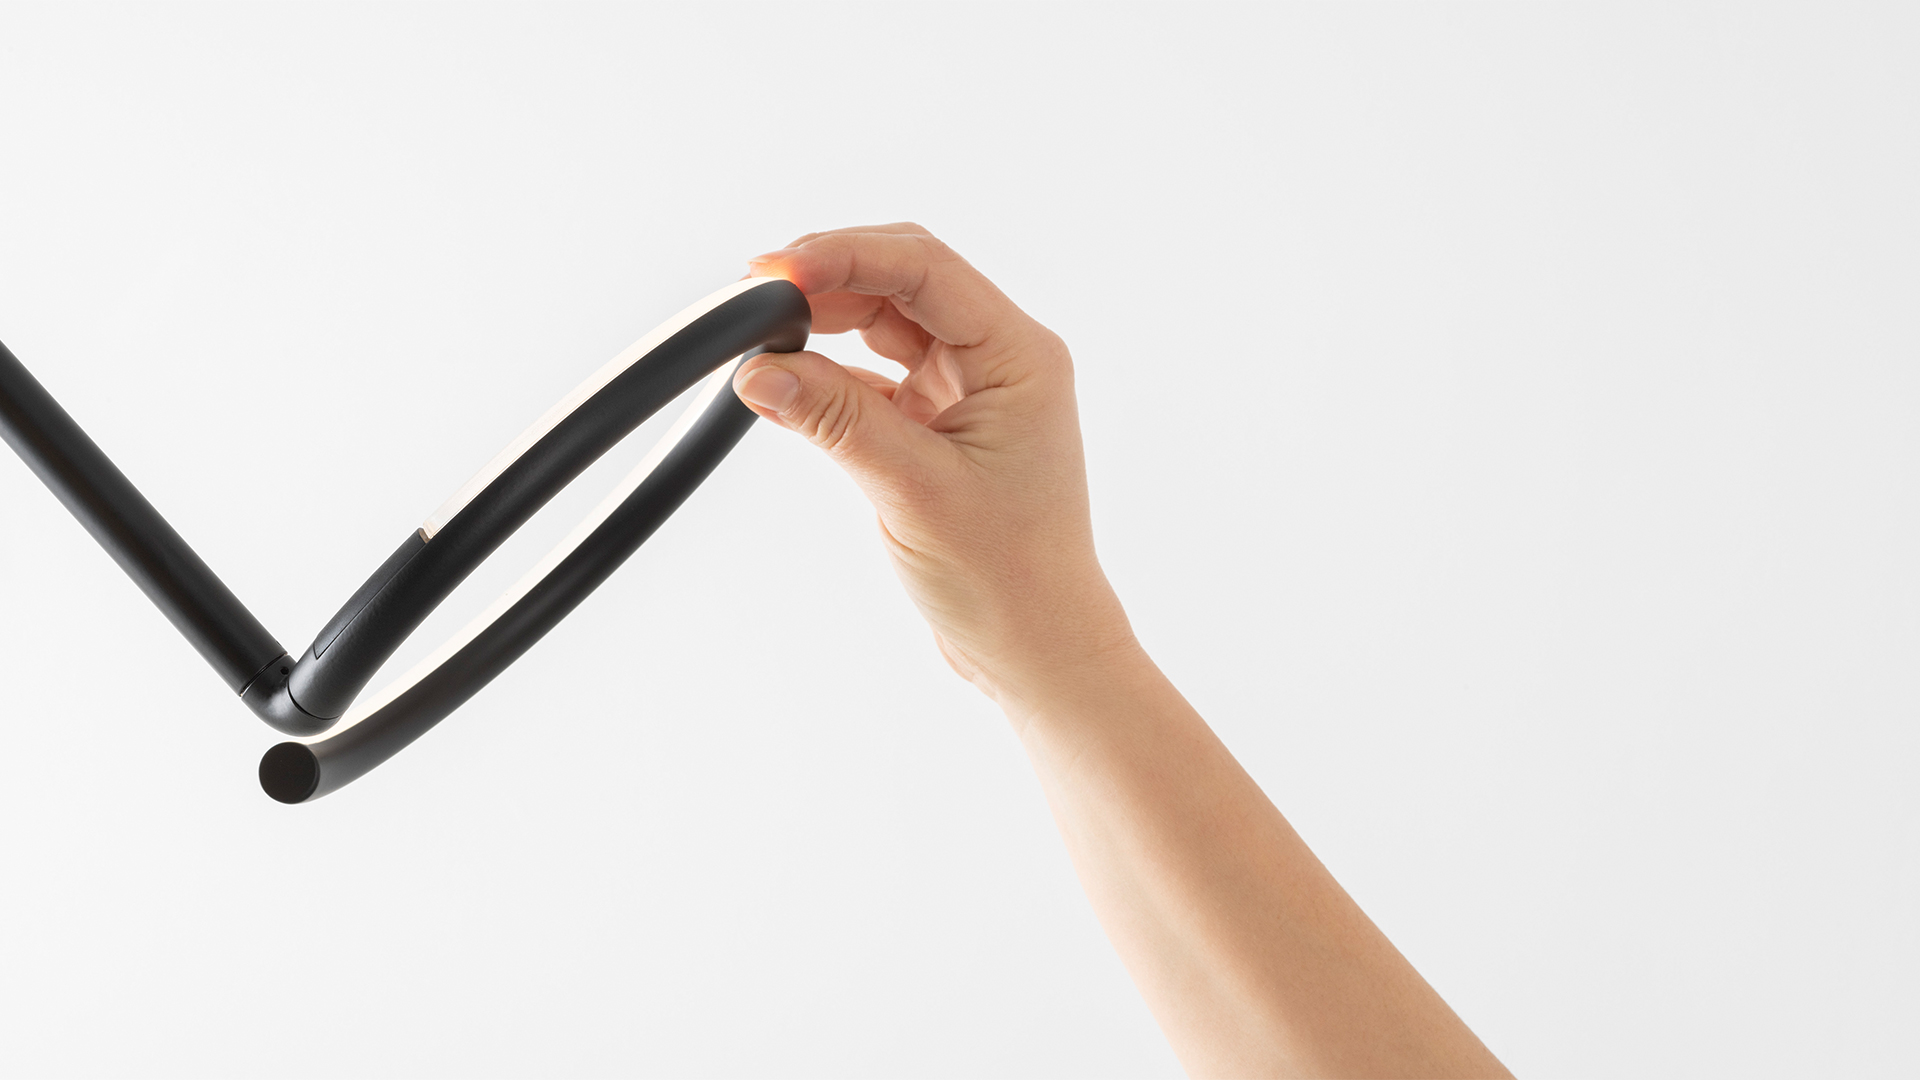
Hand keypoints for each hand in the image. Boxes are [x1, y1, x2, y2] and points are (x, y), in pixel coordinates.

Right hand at [732, 224, 1138, 712]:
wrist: (1035, 648)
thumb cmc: (1007, 576)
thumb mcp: (913, 492)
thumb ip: (835, 421)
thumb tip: (759, 370)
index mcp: (1018, 356)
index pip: (924, 270)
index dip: (845, 256)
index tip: (775, 271)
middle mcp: (999, 359)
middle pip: (902, 282)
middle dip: (827, 279)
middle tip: (752, 294)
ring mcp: (968, 389)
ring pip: (885, 322)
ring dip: (823, 323)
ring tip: (759, 337)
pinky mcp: (938, 423)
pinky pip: (873, 374)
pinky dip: (827, 374)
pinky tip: (782, 385)